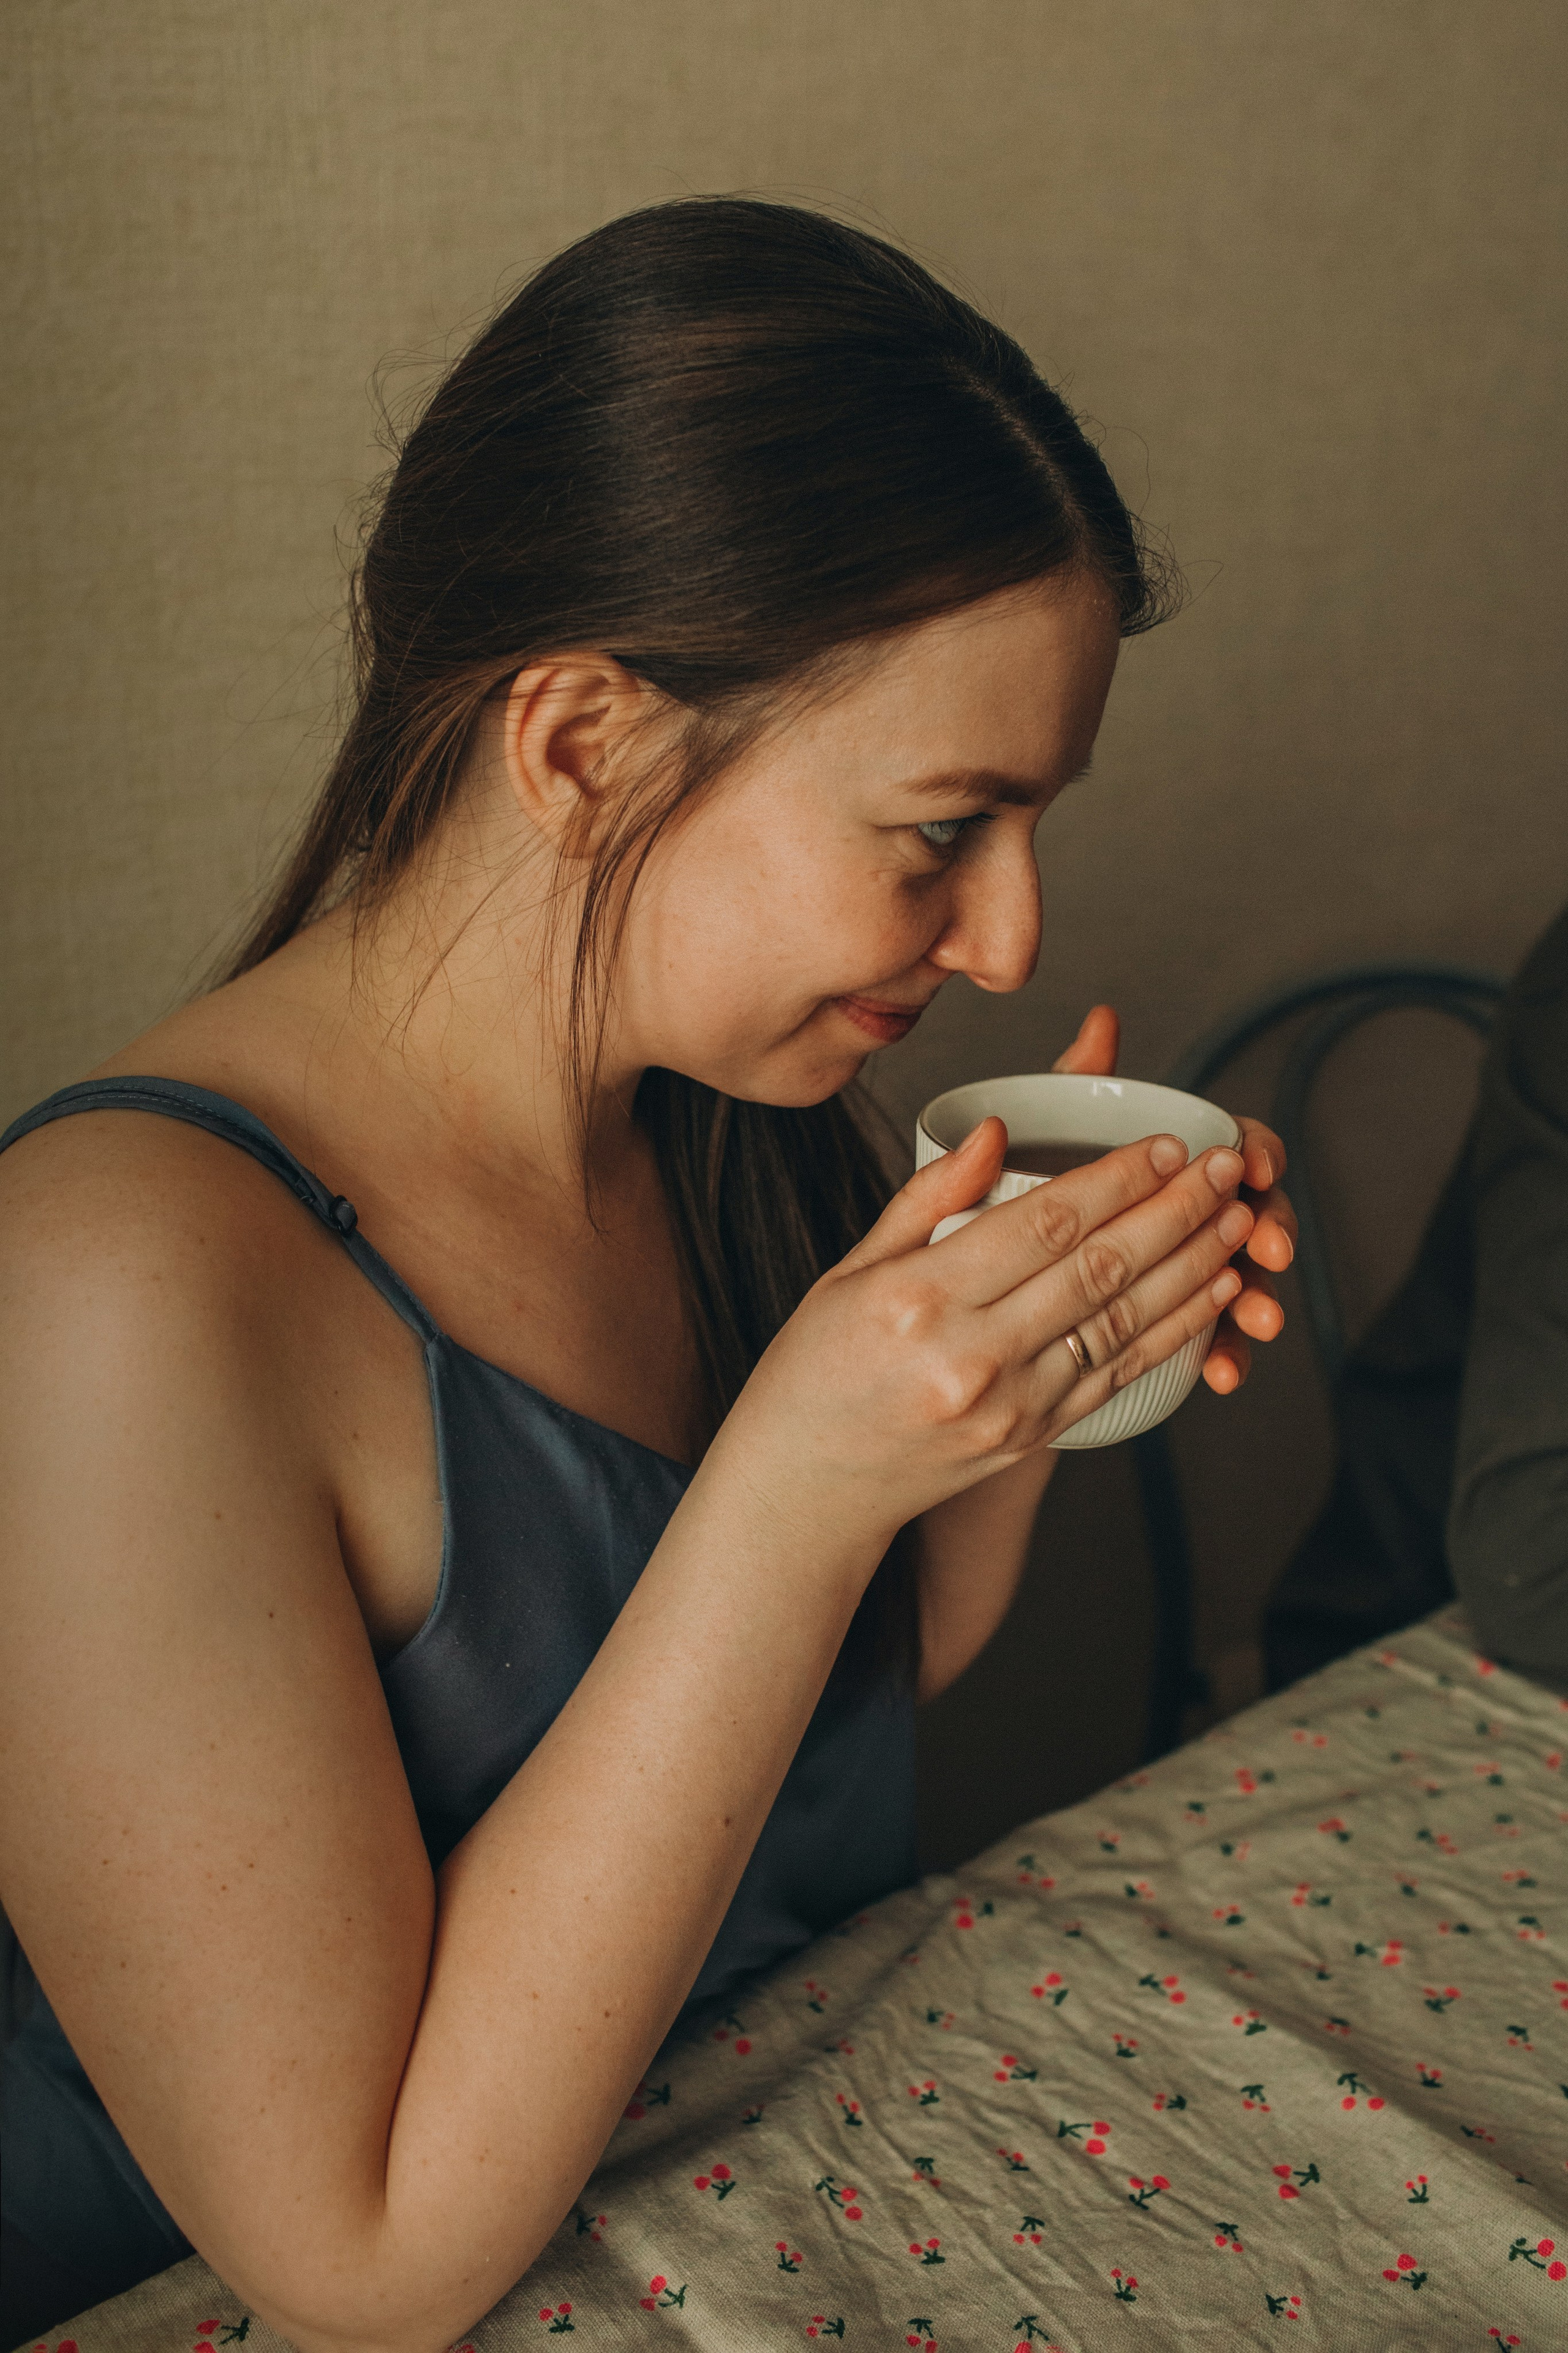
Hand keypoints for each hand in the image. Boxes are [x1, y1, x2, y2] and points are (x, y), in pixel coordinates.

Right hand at [725, 1105, 1253, 1554]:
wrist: (807, 1490)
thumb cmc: (816, 1369)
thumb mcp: (849, 1270)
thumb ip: (927, 1199)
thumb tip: (997, 1129)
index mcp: (918, 1301)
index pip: (1041, 1224)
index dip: (1115, 1179)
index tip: (1166, 1143)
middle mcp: (970, 1356)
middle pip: (1098, 1268)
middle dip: (1175, 1210)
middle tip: (1226, 1165)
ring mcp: (1008, 1405)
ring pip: (1123, 1321)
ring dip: (1192, 1265)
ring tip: (1239, 1217)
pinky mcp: (1031, 1437)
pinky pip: (1117, 1373)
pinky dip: (1174, 1329)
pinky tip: (1210, 1290)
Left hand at [1053, 1004, 1294, 1393]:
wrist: (997, 1276)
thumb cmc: (1016, 1186)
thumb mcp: (1031, 1136)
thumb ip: (1071, 1079)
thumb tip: (1100, 1021)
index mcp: (1170, 1152)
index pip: (1231, 1137)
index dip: (1253, 1147)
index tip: (1252, 1163)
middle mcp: (1193, 1203)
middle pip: (1250, 1210)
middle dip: (1267, 1229)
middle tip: (1270, 1246)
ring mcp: (1192, 1260)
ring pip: (1239, 1277)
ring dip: (1254, 1298)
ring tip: (1259, 1322)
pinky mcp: (1177, 1317)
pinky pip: (1209, 1334)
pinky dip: (1221, 1349)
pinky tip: (1222, 1371)